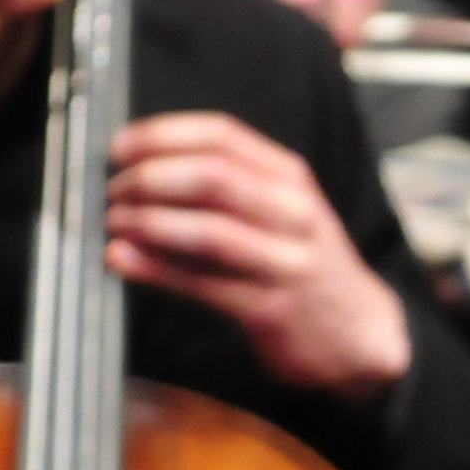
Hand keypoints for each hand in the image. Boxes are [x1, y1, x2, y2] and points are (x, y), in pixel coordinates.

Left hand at [107, 111, 412, 401]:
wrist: (356, 334)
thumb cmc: (302, 264)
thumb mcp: (281, 209)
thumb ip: (228, 184)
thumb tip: (144, 167)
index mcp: (290, 177)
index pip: (221, 135)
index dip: (162, 135)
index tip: (120, 146)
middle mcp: (292, 212)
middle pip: (212, 177)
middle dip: (150, 177)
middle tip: (113, 189)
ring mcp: (284, 262)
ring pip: (208, 230)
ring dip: (148, 222)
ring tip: (114, 222)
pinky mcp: (270, 309)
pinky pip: (201, 283)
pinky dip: (154, 268)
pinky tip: (123, 260)